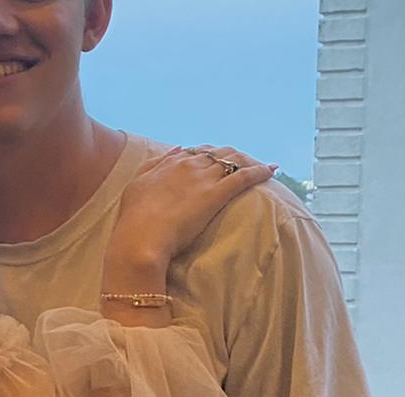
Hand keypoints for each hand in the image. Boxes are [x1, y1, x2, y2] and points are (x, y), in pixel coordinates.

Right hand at [107, 146, 276, 280]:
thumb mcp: (136, 186)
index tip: (213, 161)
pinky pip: (244, 177)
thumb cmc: (132, 221)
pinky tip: (272, 170)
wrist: (139, 240)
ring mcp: (204, 179)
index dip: (206, 155)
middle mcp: (189, 166)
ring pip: (232, 161)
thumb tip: (178, 149)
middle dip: (229, 156)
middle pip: (217, 154)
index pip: (195, 153)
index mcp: (170, 164)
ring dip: (246, 161)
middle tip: (240, 163)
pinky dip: (260, 171)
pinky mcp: (216, 195)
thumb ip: (154, 165)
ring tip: (257, 165)